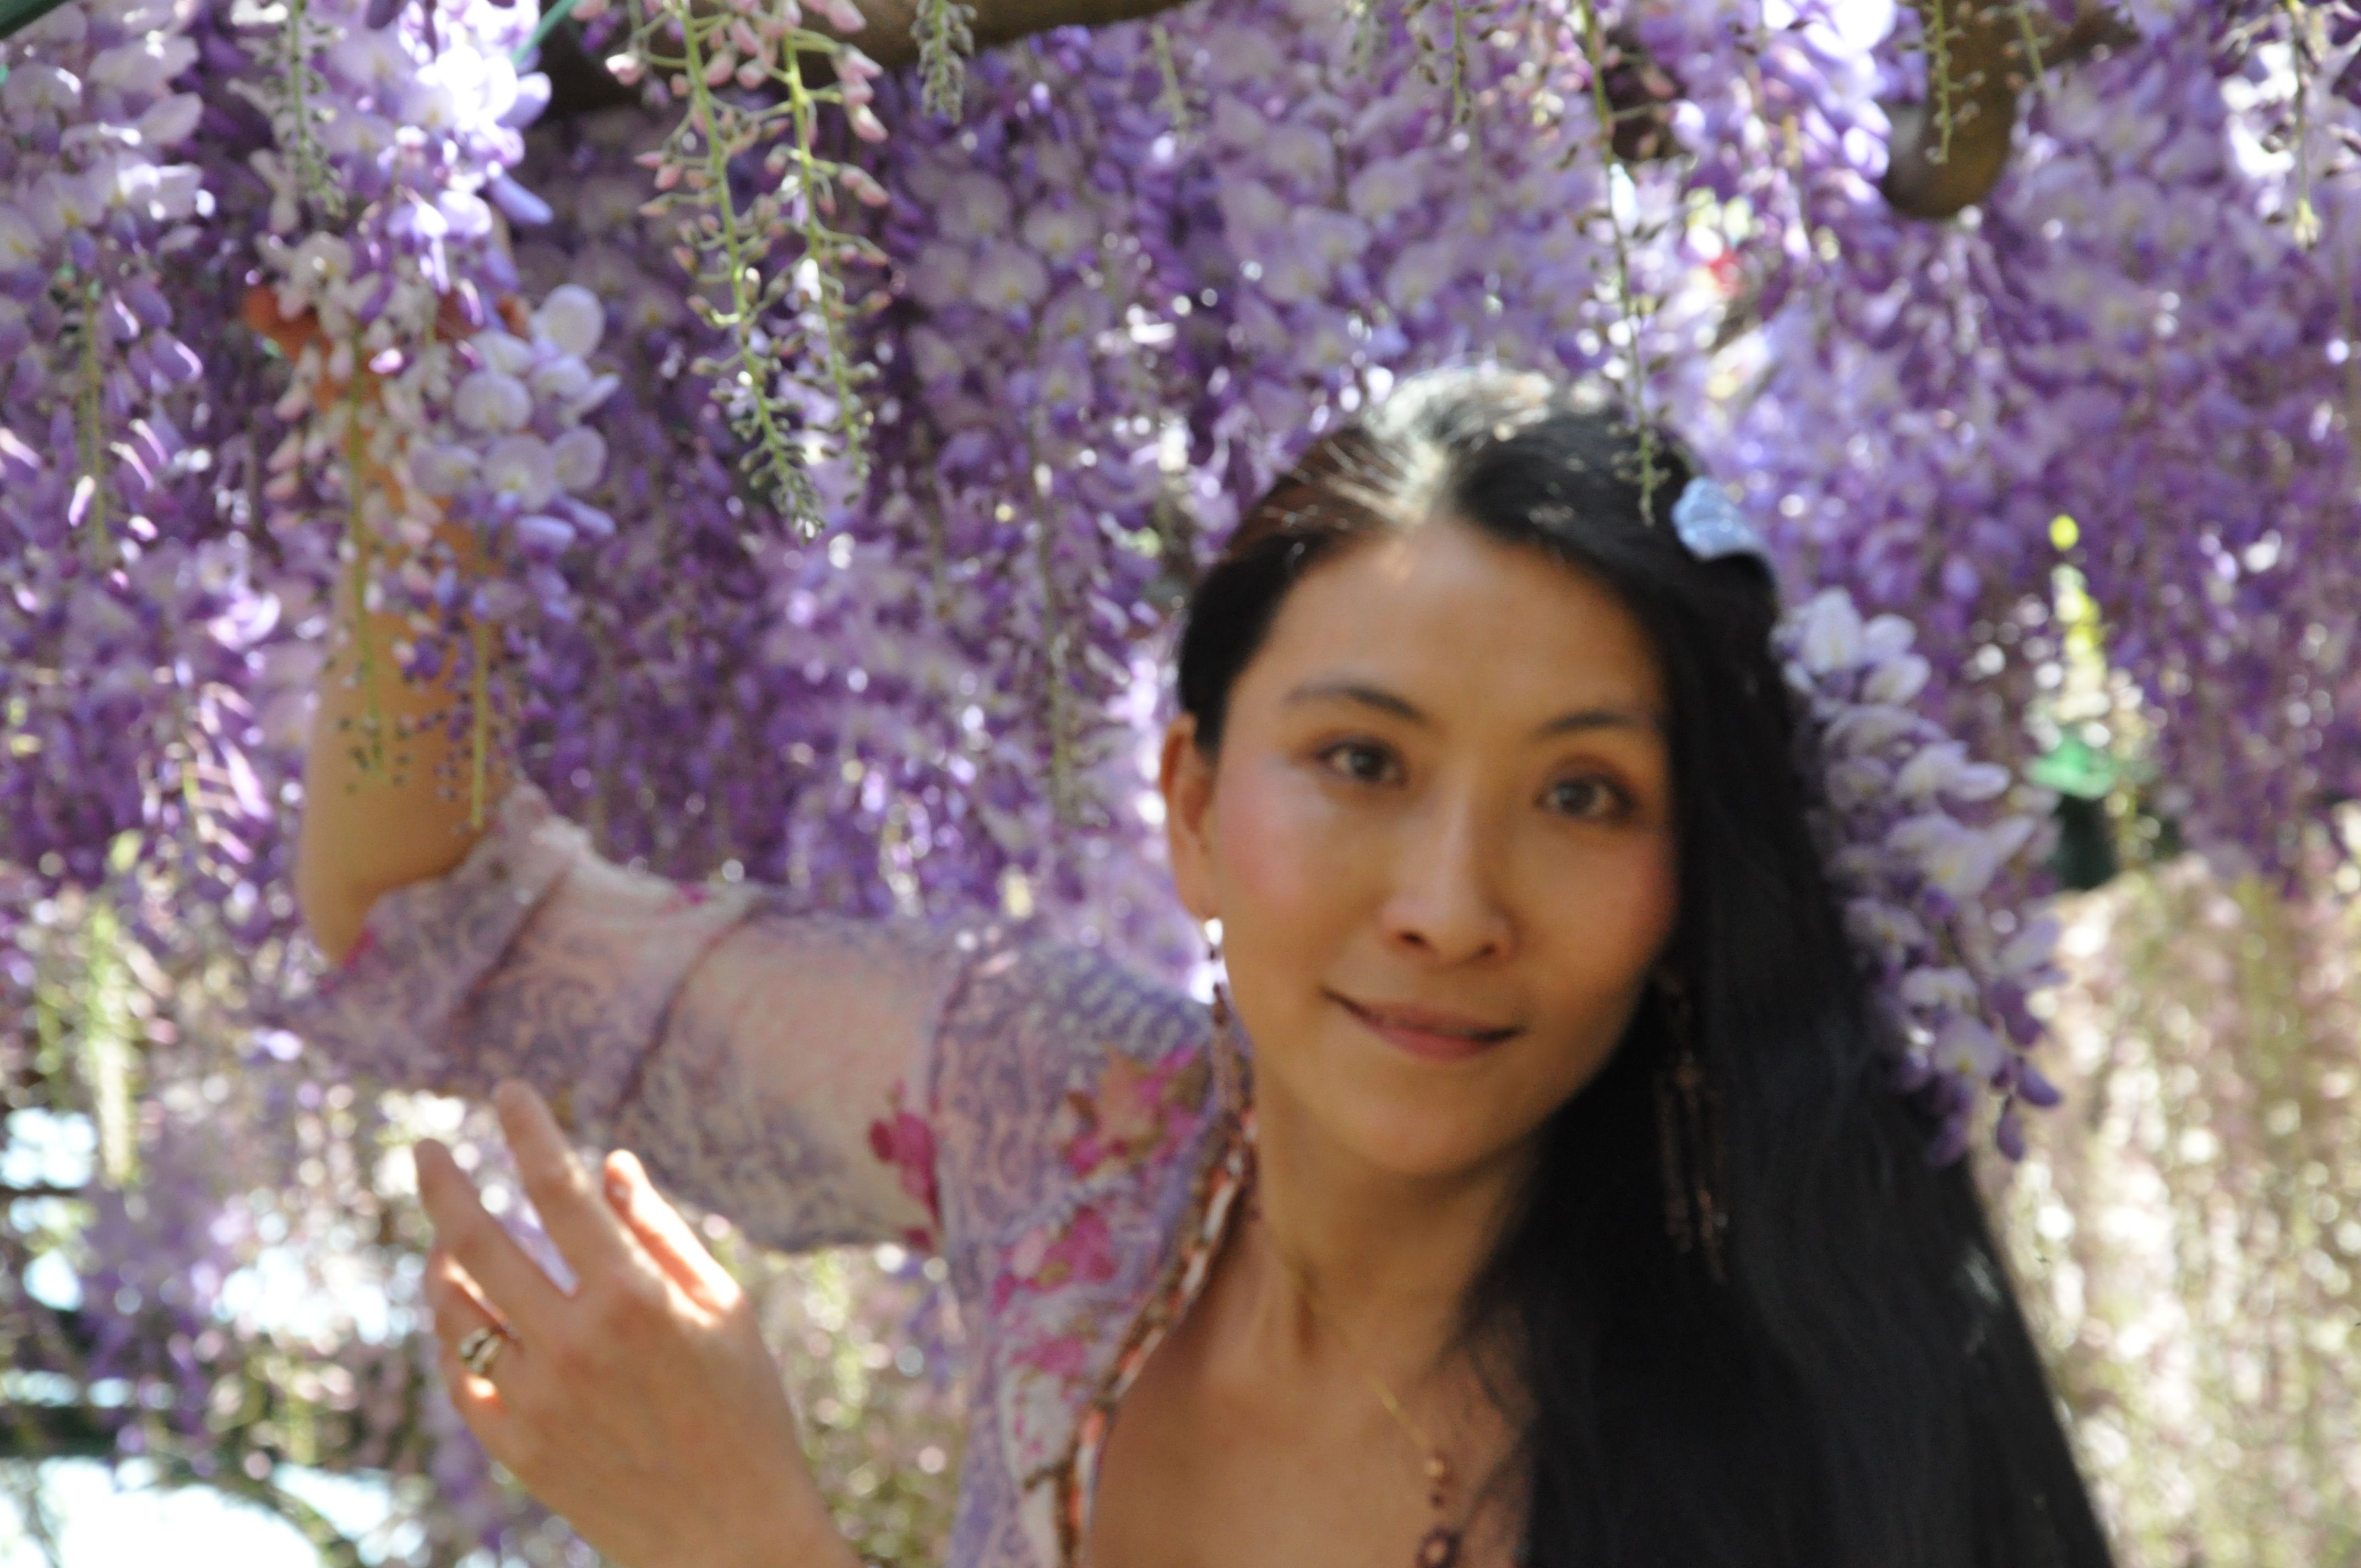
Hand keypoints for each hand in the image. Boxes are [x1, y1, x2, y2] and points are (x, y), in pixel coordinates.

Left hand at [413, 1081, 858, 1567]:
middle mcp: (573, 1343)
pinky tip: (458, 1308)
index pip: (559, 1188)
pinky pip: (457, 1372)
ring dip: (441, 1259)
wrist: (728, 1536)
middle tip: (424, 1148)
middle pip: (478, 1240)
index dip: (529, 1130)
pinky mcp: (513, 1445)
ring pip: (455, 1308)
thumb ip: (660, 1230)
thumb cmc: (745, 1409)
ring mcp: (534, 1397)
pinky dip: (452, 1330)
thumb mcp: (724, 1306)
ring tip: (443, 1234)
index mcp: (634, 1298)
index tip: (507, 1092)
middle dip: (444, 1184)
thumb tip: (607, 1164)